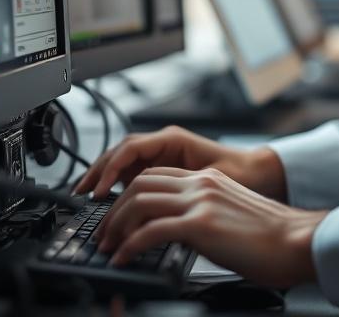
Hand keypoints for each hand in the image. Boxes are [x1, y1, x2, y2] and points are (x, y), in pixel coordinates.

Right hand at [72, 125, 286, 200]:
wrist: (257, 175)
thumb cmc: (240, 172)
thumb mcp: (209, 177)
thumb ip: (181, 183)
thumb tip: (154, 197)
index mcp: (172, 139)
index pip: (131, 148)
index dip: (112, 167)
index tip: (100, 189)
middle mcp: (163, 144)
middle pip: (119, 153)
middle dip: (97, 170)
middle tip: (80, 192)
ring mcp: (159, 156)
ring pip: (120, 162)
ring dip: (101, 176)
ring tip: (83, 194)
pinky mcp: (159, 170)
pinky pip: (130, 173)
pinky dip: (113, 184)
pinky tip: (103, 199)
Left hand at [95, 166, 326, 288]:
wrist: (297, 241)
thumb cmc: (272, 237)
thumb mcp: (231, 214)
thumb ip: (204, 214)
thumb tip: (180, 234)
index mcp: (208, 180)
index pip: (156, 175)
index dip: (129, 194)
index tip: (116, 217)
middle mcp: (201, 184)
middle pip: (140, 183)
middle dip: (114, 209)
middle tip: (103, 234)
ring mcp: (200, 201)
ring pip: (139, 201)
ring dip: (115, 226)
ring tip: (108, 247)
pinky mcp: (200, 225)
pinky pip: (150, 231)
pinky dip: (129, 245)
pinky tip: (123, 258)